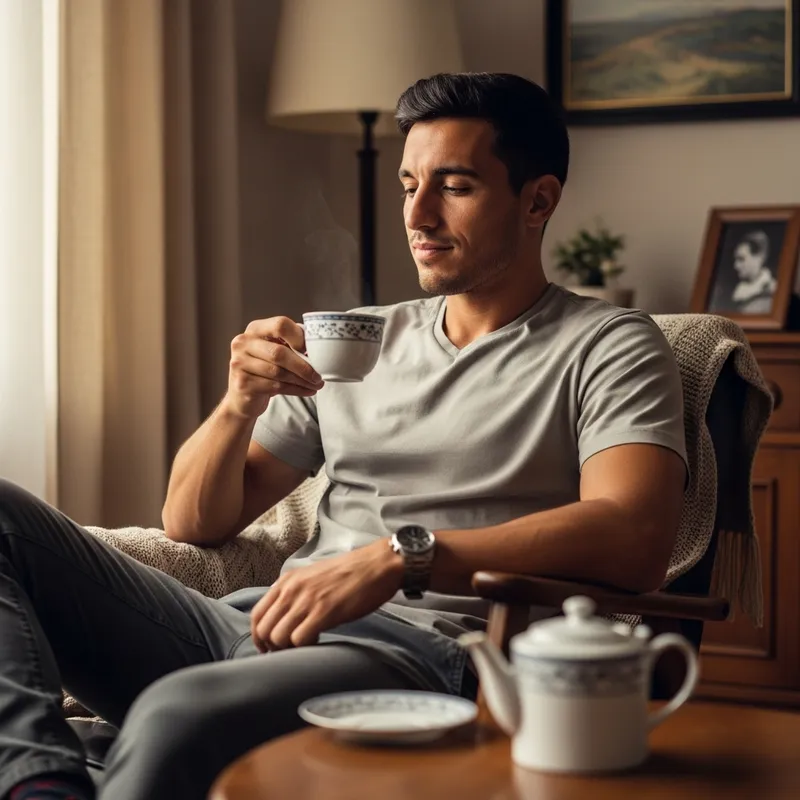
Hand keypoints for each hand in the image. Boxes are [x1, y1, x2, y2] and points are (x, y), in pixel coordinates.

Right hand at [225, 316, 323, 418]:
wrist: (243, 398)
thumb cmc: (264, 371)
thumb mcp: (275, 351)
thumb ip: (291, 344)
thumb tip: (317, 347)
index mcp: (255, 329)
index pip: (280, 325)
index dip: (299, 338)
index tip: (312, 351)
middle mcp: (243, 343)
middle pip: (279, 353)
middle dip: (303, 366)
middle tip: (319, 375)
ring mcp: (239, 363)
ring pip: (278, 372)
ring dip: (302, 380)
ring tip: (316, 384)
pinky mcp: (242, 384)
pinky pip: (275, 386)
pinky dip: (295, 389)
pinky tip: (307, 390)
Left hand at [250, 540, 404, 650]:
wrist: (376, 565)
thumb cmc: (348, 573)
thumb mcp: (312, 577)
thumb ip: (294, 593)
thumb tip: (283, 619)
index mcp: (287, 581)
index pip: (257, 614)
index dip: (259, 637)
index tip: (268, 648)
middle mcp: (292, 590)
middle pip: (264, 629)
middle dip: (272, 646)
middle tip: (288, 652)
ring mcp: (307, 600)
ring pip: (279, 637)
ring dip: (289, 648)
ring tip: (305, 646)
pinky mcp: (324, 611)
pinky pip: (300, 639)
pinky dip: (305, 647)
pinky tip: (318, 641)